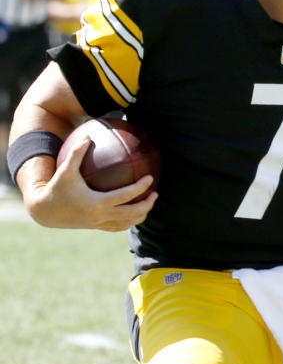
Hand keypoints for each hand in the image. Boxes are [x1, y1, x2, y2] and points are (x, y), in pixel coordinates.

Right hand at [23, 137, 156, 230]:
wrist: (44, 211)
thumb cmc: (56, 188)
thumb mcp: (65, 170)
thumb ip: (77, 153)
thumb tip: (89, 136)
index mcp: (97, 203)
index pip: (126, 195)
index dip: (140, 187)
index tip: (150, 178)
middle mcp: (100, 216)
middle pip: (132, 213)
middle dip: (147, 204)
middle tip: (156, 193)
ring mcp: (99, 224)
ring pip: (127, 223)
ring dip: (141, 215)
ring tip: (149, 203)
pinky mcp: (96, 227)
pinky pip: (118, 227)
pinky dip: (129, 221)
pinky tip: (134, 211)